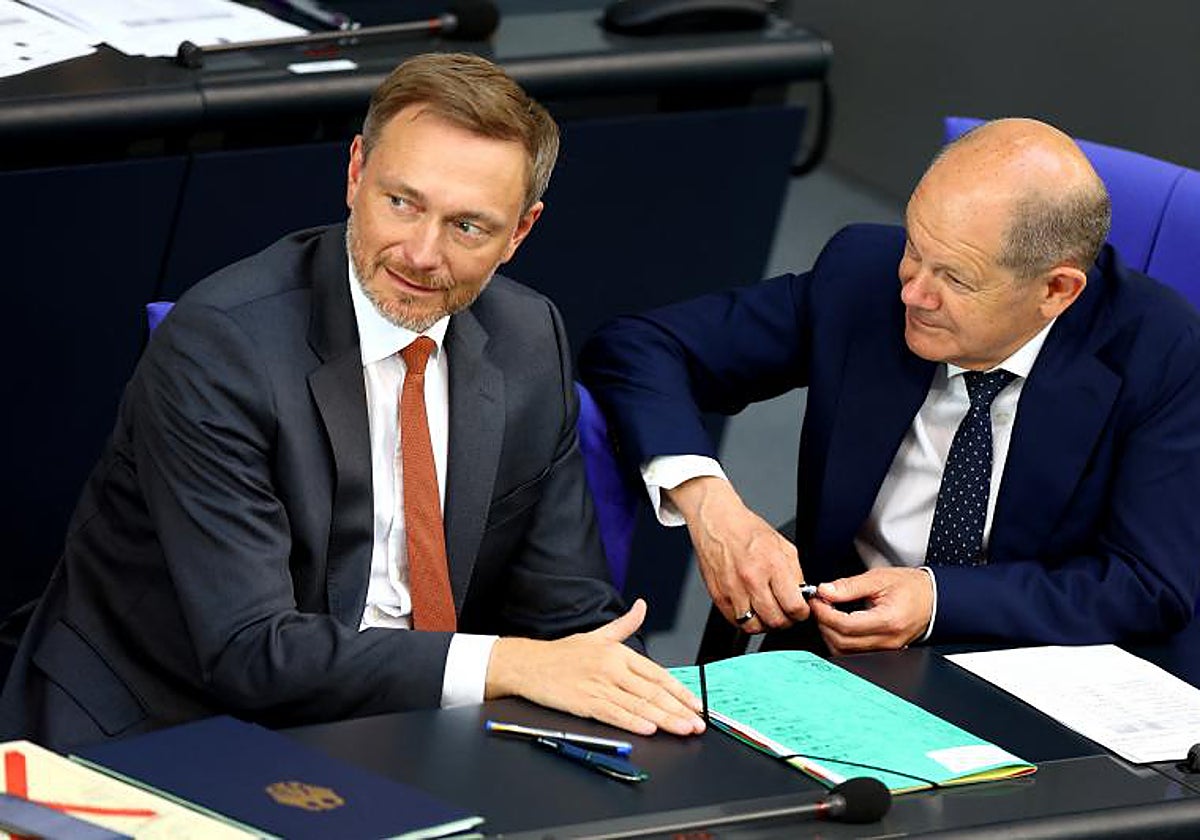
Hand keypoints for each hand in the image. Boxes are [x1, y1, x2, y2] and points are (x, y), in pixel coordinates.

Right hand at [484, 598, 705, 736]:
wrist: (528, 663)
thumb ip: (625, 624)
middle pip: (652, 691)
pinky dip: (632, 722)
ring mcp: (598, 686)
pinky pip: (612, 714)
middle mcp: (611, 668)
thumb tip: (642, 606)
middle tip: (699, 722)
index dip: (679, 690)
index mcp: (618, 653)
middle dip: (679, 709)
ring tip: (683, 729)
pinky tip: (648, 729)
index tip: (695, 703)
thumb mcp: (597, 634)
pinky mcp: (584, 702)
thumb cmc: (562, 653)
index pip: (657, 673)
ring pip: (638, 705)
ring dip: (664, 719)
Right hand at [667, 477, 808, 632]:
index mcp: (772, 565)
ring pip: (754, 626)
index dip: (801, 613)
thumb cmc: (748, 531)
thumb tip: (801, 596)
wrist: (717, 523)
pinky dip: (745, 620)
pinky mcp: (718, 595)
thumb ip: (795, 574)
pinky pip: (735, 621)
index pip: (794, 606)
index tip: (800, 611)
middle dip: (785, 621)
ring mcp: (733, 590)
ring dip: (764, 624)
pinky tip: (751, 609)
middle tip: (786, 614)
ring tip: (767, 613)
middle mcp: (752, 580)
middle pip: (775, 621)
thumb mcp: (783, 546)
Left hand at [809, 567, 932, 654]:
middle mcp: (887, 640)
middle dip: (823, 623)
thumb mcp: (879, 578)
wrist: (932, 599)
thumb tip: (825, 591)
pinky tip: (838, 624)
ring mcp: (885, 649)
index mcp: (888, 620)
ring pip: (845, 651)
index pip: (846, 624)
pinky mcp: (882, 652)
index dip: (824, 613)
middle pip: (842, 642)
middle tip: (818, 604)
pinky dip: (840, 640)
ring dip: (829, 633)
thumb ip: (849, 586)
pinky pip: (853, 652)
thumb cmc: (910, 588)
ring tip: (827, 613)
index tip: (816, 599)